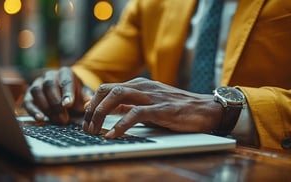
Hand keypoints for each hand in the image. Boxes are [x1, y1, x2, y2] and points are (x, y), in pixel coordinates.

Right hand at [23, 67, 92, 123]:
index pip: (65, 80)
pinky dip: (33, 110)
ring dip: (46, 107)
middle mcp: (50, 75)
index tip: (68, 104)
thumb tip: (87, 104)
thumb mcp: (85, 95)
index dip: (67, 93)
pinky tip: (40, 119)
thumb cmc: (76, 94)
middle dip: (56, 103)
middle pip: (49, 85)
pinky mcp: (30, 94)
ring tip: (56, 120)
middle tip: (64, 118)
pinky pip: (28, 100)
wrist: (66, 95)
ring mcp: (38, 83)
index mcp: (65, 73)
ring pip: (37, 91)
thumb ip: (88, 98)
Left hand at [83, 77, 222, 137]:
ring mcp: (152, 96)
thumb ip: (130, 104)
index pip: (106, 88)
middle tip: (87, 126)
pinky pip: (136, 113)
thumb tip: (109, 111)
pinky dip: (121, 124)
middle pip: (107, 90)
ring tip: (95, 130)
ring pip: (118, 96)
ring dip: (102, 113)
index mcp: (138, 85)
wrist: (205, 109)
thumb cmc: (176, 108)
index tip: (85, 117)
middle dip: (93, 108)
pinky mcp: (162, 108)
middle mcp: (142, 87)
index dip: (92, 102)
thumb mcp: (149, 103)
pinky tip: (113, 134)